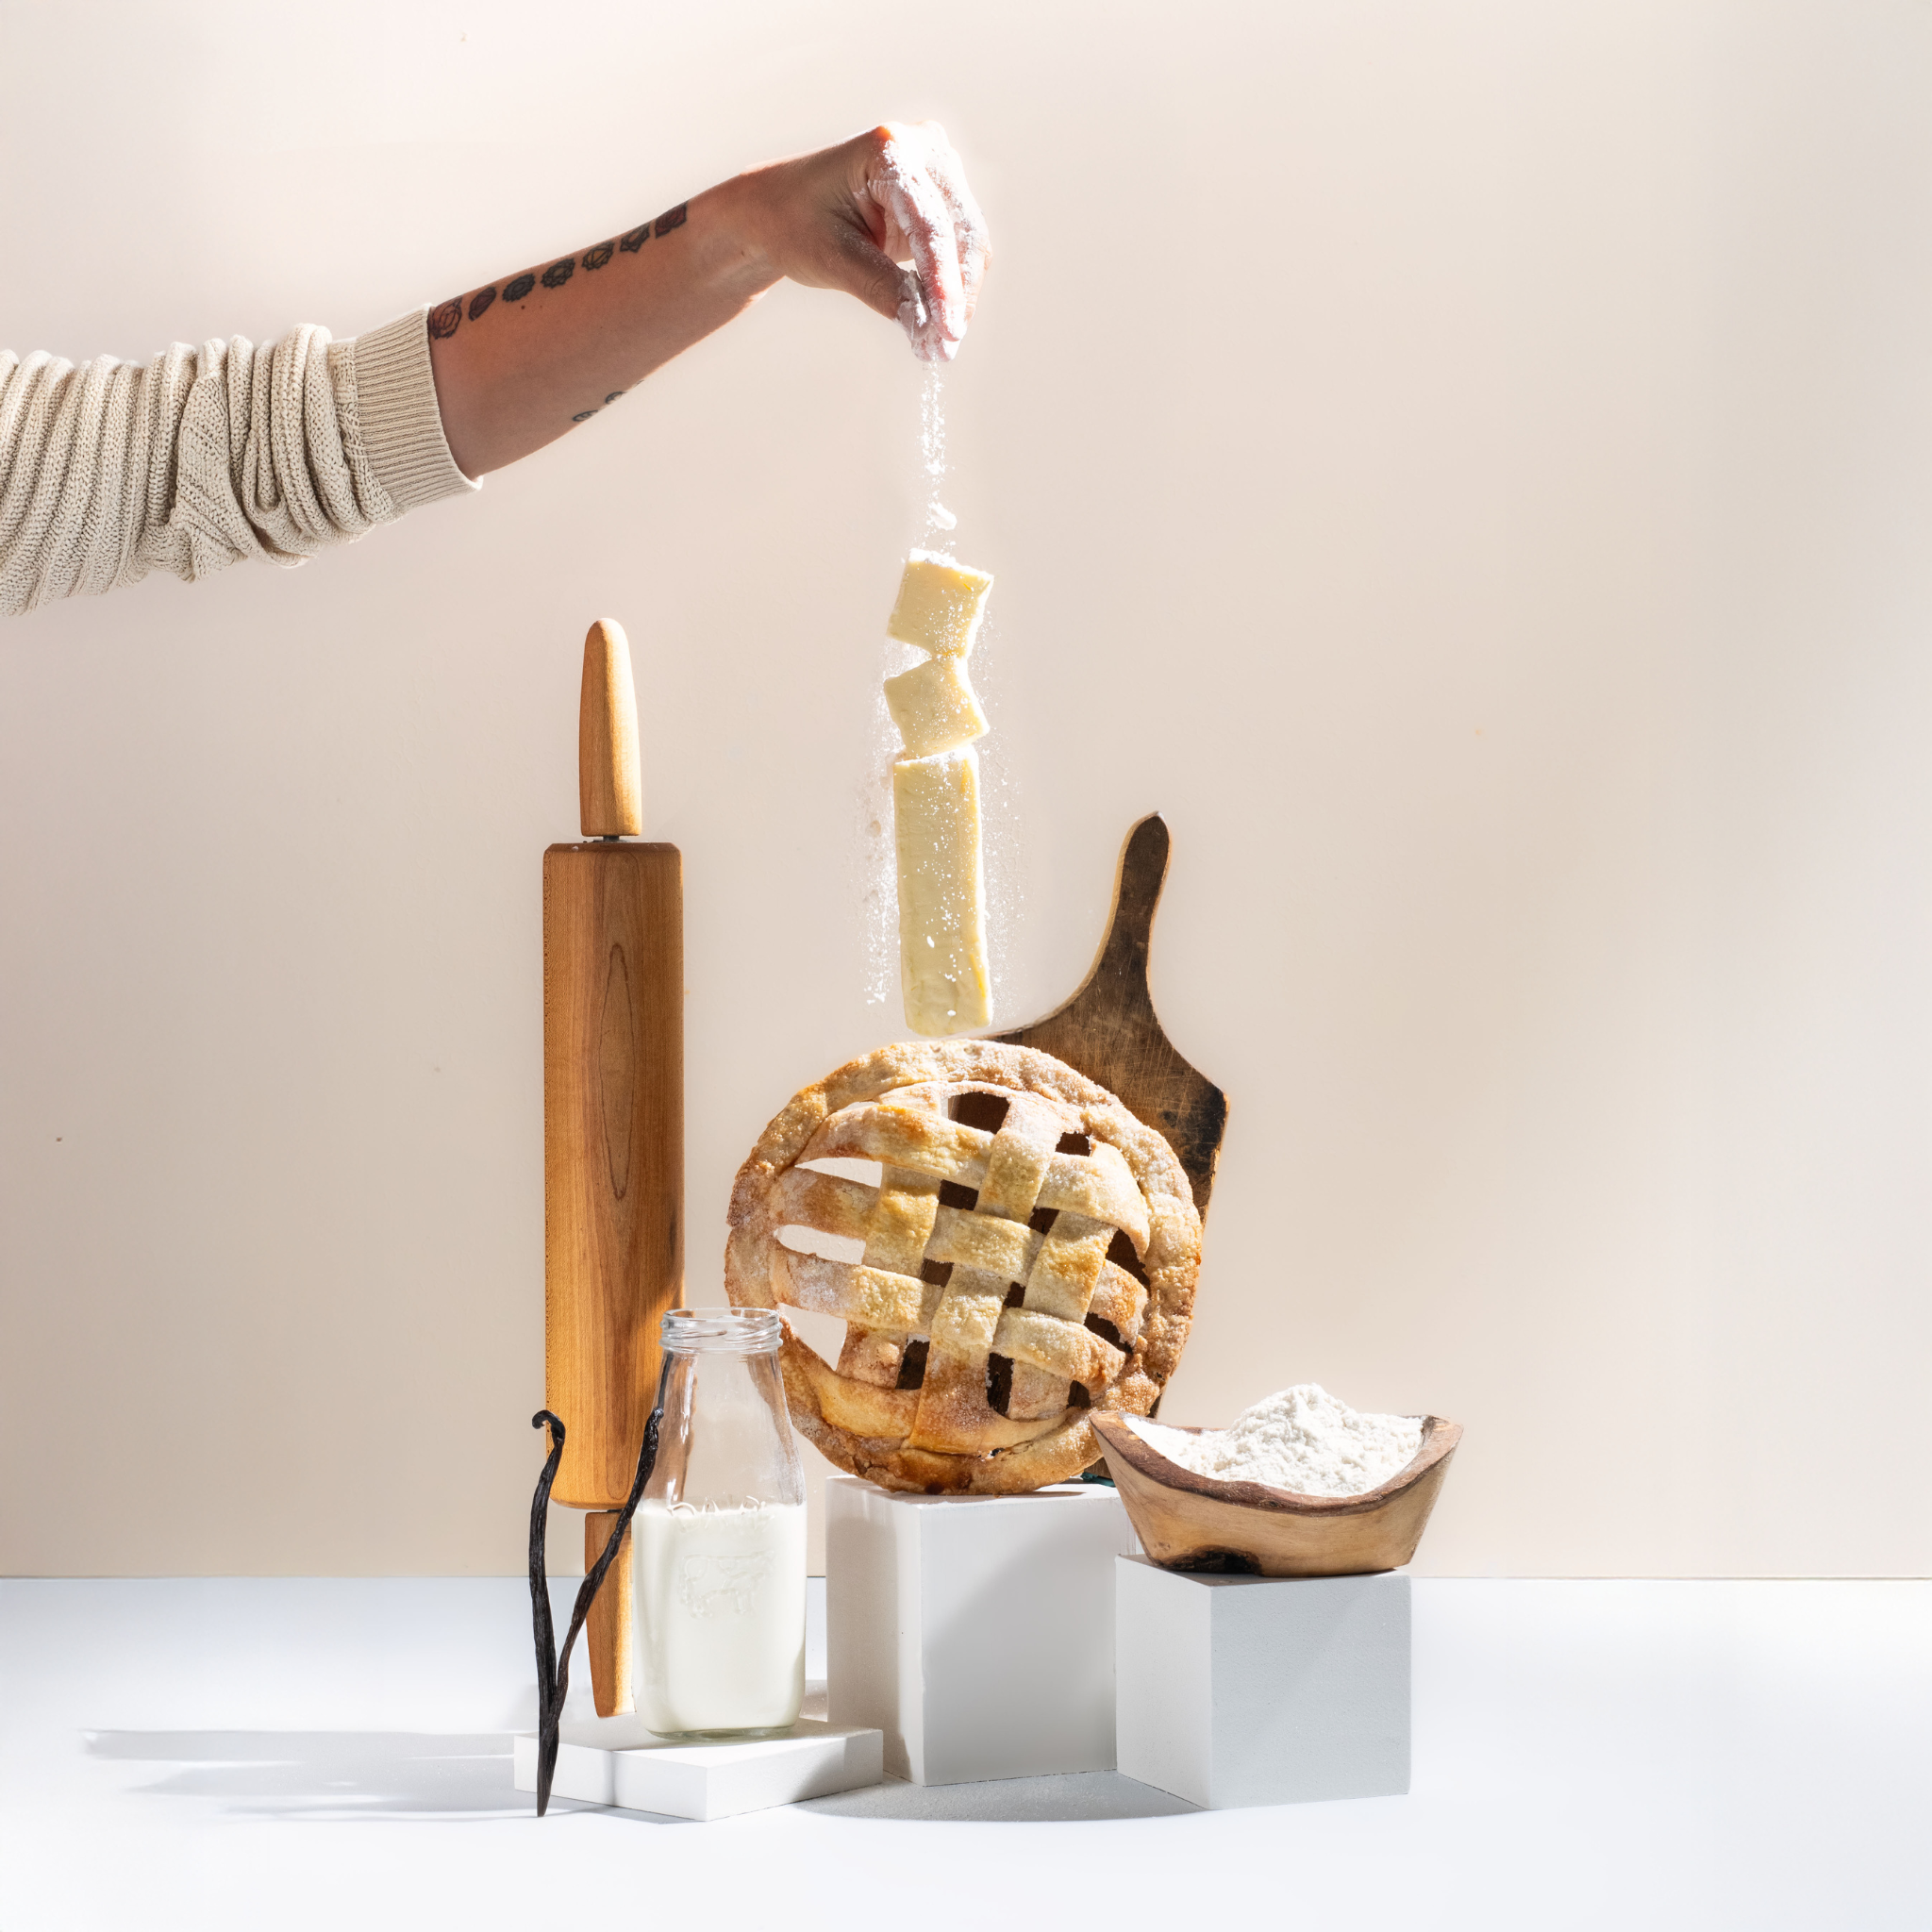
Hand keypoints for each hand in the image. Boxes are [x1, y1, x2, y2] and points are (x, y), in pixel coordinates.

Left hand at [728, 123, 990, 361]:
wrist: (780, 209)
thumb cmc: (795, 224)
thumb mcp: (832, 259)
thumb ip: (883, 289)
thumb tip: (929, 331)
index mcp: (887, 148)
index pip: (929, 223)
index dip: (942, 282)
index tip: (946, 331)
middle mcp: (921, 147)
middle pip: (960, 231)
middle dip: (955, 296)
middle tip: (942, 350)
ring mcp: (937, 168)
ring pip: (969, 242)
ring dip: (958, 297)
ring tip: (937, 346)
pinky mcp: (942, 195)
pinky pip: (961, 247)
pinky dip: (952, 288)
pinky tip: (936, 324)